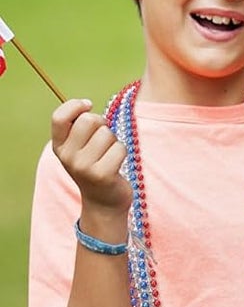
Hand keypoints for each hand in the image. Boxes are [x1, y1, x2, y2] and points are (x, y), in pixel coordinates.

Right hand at [52, 99, 130, 220]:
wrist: (102, 202)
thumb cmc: (94, 166)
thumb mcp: (79, 148)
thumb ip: (78, 127)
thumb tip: (87, 105)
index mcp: (59, 146)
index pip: (59, 117)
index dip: (75, 105)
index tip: (88, 105)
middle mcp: (67, 156)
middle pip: (89, 120)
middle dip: (102, 123)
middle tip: (103, 137)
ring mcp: (83, 167)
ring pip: (107, 134)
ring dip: (114, 141)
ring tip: (108, 155)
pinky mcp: (102, 174)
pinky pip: (120, 148)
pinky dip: (122, 152)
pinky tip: (116, 164)